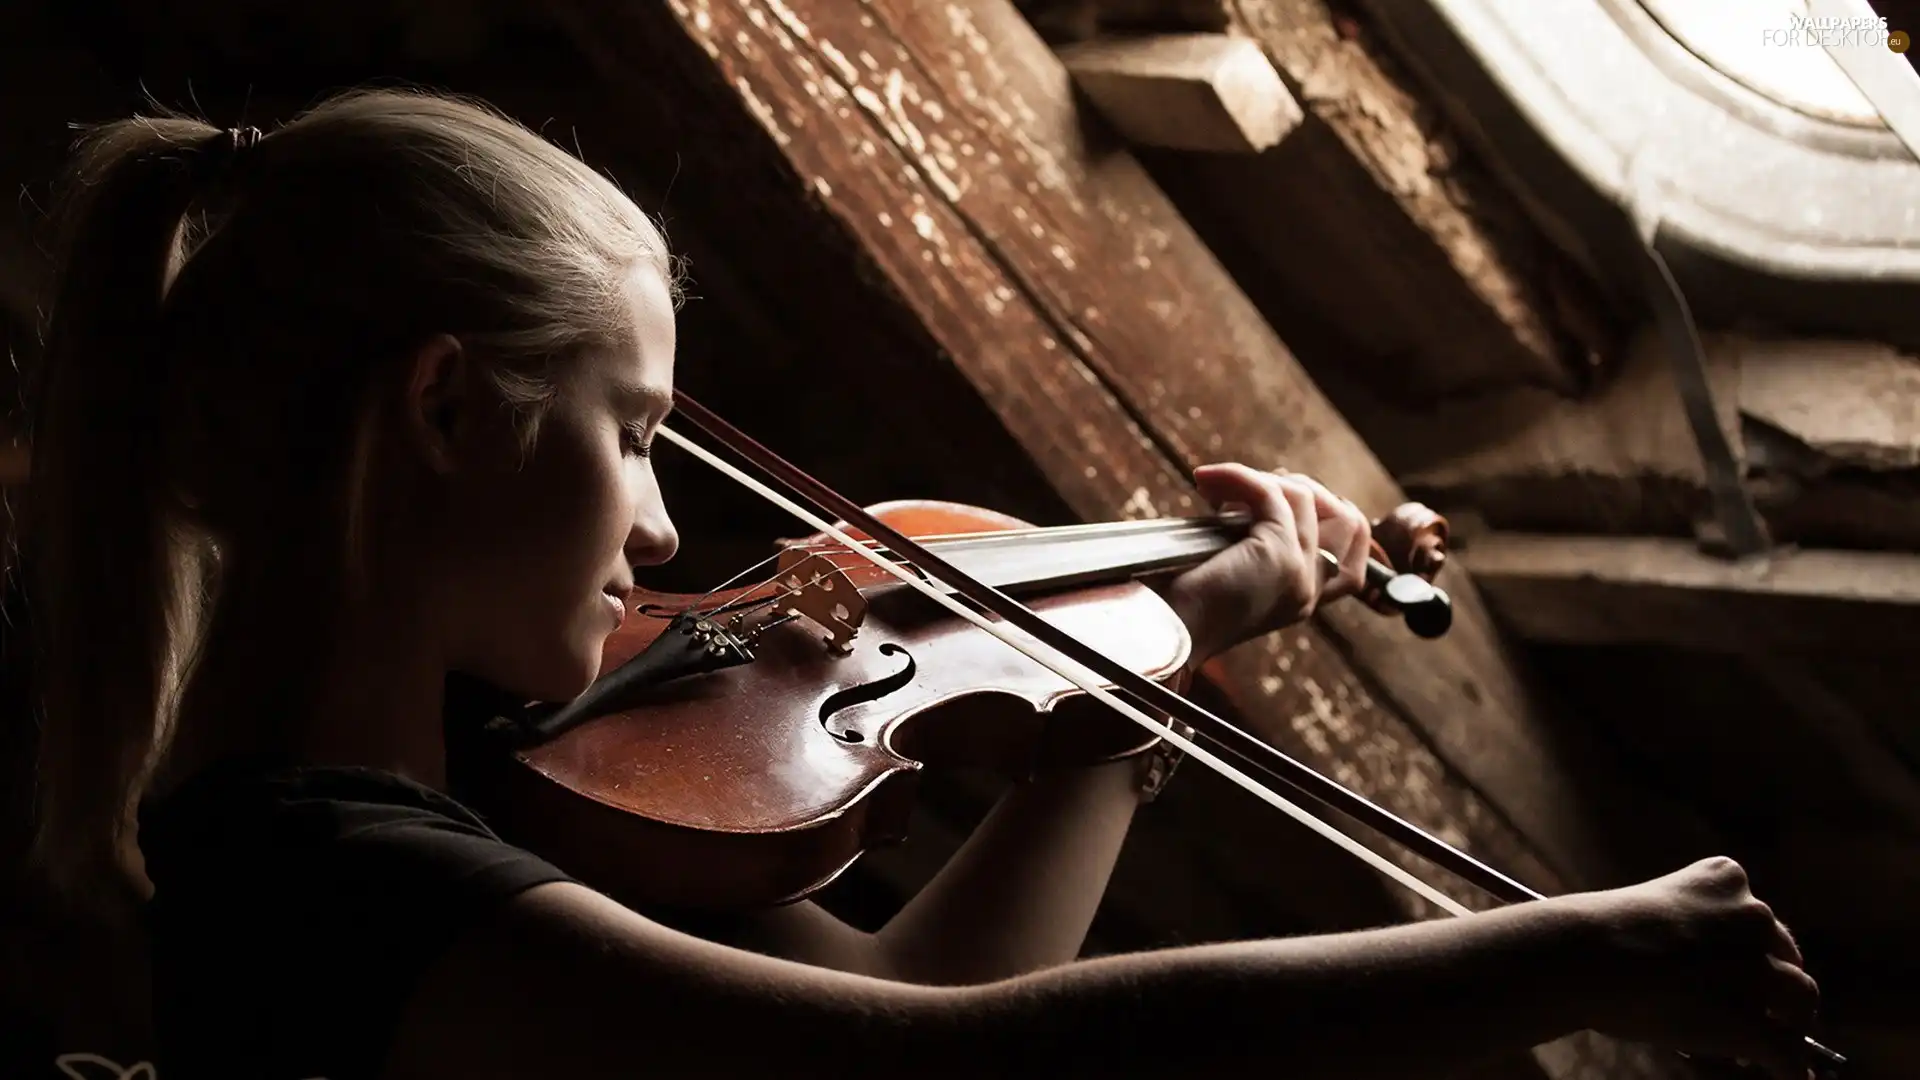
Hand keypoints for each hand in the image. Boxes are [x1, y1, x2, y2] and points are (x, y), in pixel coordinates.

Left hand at [1163, 464, 1371, 663]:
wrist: (1158, 631)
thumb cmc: (1177, 600)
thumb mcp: (1233, 569)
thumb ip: (1257, 541)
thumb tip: (1262, 489)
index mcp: (1303, 598)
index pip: (1354, 549)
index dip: (1332, 511)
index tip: (1284, 491)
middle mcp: (1310, 590)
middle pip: (1346, 518)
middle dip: (1300, 486)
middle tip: (1249, 486)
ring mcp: (1300, 574)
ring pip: (1305, 496)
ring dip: (1258, 478)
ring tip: (1217, 487)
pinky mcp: (1279, 556)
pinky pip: (1270, 493)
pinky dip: (1237, 476)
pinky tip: (1205, 480)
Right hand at [1580, 857, 1819, 1079]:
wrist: (1585, 956)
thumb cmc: (1597, 930)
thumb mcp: (1652, 906)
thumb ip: (1686, 927)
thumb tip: (1693, 974)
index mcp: (1725, 879)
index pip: (1755, 918)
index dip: (1750, 950)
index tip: (1737, 970)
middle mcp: (1752, 915)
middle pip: (1786, 956)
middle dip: (1774, 986)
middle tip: (1763, 1009)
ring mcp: (1757, 968)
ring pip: (1799, 998)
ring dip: (1787, 1022)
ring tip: (1766, 1044)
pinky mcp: (1753, 1020)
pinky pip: (1787, 1052)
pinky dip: (1789, 1068)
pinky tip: (1787, 1077)